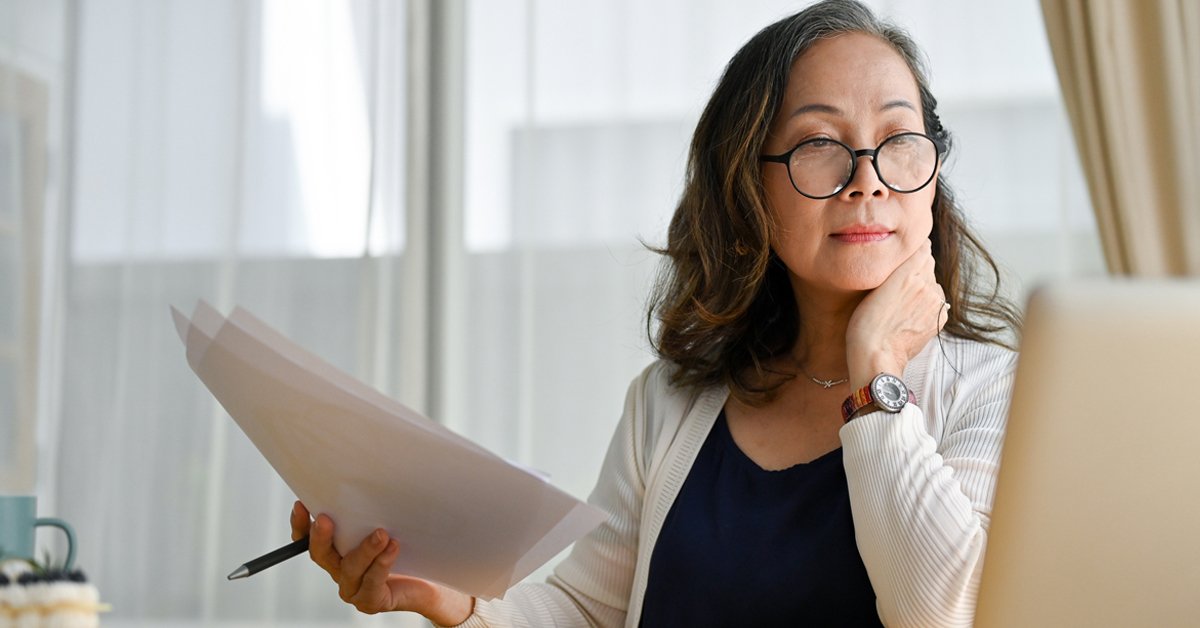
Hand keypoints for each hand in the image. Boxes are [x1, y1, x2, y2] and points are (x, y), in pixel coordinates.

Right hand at [290, 501, 473, 624]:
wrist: (428, 582)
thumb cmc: (404, 547)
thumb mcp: (385, 522)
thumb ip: (372, 508)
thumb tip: (371, 472)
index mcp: (336, 551)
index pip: (306, 540)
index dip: (300, 524)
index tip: (302, 503)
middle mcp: (340, 569)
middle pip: (321, 555)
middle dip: (321, 536)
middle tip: (326, 518)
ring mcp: (353, 588)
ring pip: (350, 568)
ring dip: (364, 549)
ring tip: (381, 533)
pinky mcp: (371, 600)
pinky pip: (373, 582)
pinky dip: (382, 564)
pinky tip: (393, 548)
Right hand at [845, 239, 946, 389]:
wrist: (877, 356)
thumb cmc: (866, 323)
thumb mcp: (874, 286)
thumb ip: (899, 265)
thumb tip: (919, 247)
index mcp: (908, 272)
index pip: (922, 248)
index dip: (910, 252)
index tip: (899, 259)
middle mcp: (927, 284)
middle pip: (928, 266)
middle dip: (915, 270)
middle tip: (894, 287)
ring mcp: (935, 302)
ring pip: (932, 284)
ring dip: (922, 288)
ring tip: (900, 303)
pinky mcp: (939, 318)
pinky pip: (937, 302)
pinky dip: (927, 305)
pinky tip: (909, 314)